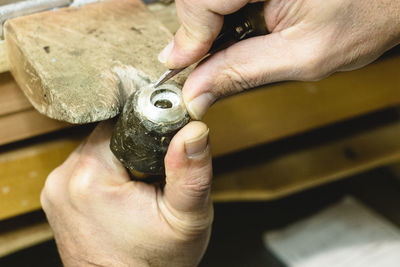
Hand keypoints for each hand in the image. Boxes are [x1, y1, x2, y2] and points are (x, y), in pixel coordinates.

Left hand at [41, 121, 211, 266]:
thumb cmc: (154, 264)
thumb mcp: (186, 218)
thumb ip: (191, 171)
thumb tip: (194, 131)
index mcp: (89, 177)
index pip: (120, 124)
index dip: (147, 133)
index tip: (161, 154)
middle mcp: (63, 179)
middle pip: (108, 136)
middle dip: (136, 150)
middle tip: (153, 177)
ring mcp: (55, 190)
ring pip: (99, 151)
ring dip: (122, 161)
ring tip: (139, 188)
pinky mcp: (57, 198)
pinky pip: (87, 168)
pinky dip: (108, 174)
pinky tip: (123, 196)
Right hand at [158, 0, 399, 118]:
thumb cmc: (365, 16)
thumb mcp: (302, 57)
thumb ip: (242, 72)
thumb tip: (196, 93)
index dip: (188, 35)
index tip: (180, 66)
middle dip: (194, 32)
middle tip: (200, 64)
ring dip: (206, 25)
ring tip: (223, 48)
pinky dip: (219, 15)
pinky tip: (234, 29)